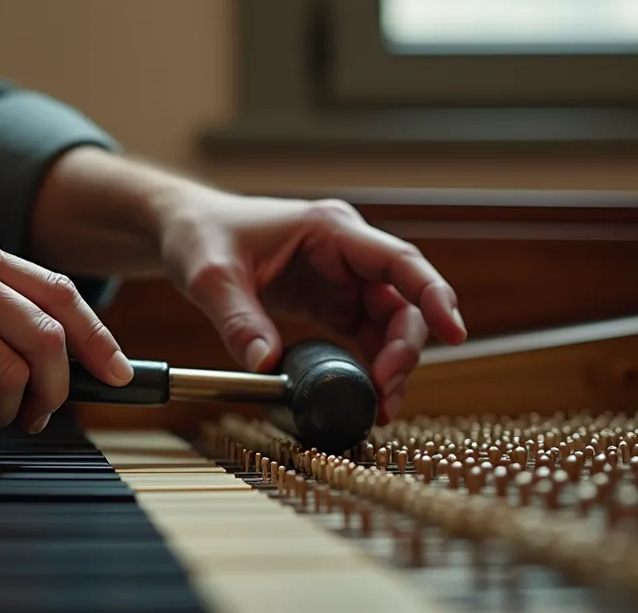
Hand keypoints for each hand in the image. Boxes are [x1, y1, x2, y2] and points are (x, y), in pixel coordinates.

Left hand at [158, 193, 465, 424]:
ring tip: (380, 406)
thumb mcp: (211, 276)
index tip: (453, 333)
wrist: (184, 231)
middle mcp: (346, 253)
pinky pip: (364, 336)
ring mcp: (341, 280)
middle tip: (385, 390)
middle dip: (404, 347)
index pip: (399, 261)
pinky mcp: (328, 304)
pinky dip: (370, 367)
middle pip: (402, 301)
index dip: (432, 294)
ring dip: (392, 364)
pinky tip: (367, 396)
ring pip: (389, 324)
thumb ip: (238, 319)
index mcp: (330, 230)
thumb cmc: (201, 235)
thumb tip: (266, 367)